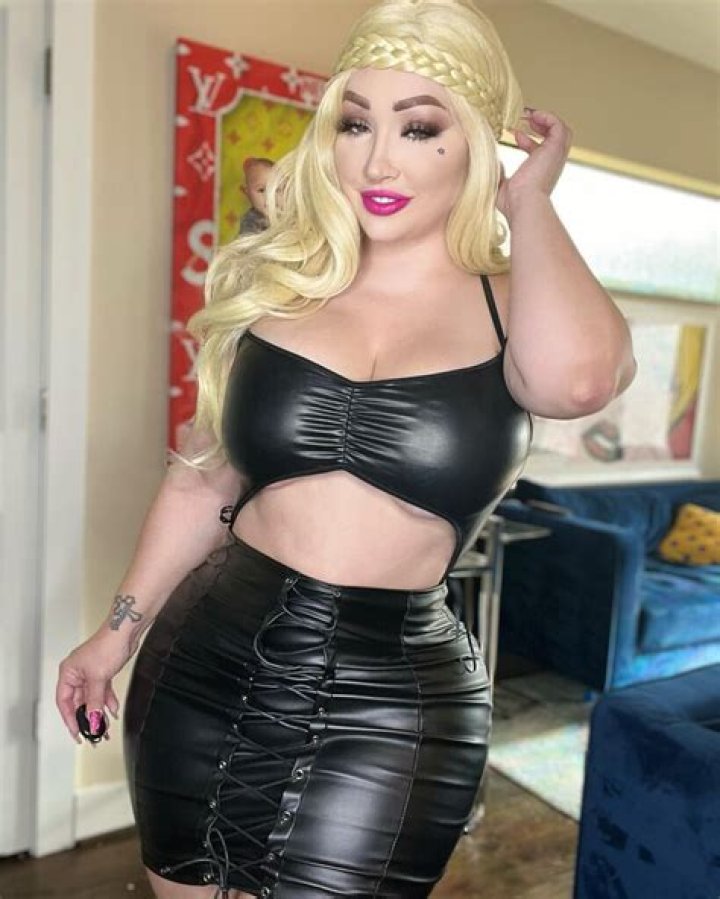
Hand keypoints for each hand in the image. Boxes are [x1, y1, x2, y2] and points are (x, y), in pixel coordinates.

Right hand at [56, 630, 134, 744]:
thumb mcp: (98, 678)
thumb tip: (93, 719)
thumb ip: (94, 701)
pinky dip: (107, 702)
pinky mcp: (103, 673)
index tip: (77, 733)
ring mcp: (90, 674)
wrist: (125, 632)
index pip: (64, 702)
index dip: (70, 719)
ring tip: (104, 726)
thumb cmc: (107, 645)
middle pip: (79, 702)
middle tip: (92, 733)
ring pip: (92, 699)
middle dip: (87, 718)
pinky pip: (102, 692)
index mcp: (68, 673)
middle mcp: (77, 674)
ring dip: (99, 712)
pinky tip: (113, 710)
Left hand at [496, 108, 572, 219]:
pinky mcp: (556, 148)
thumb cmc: (513, 202)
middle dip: (541, 125)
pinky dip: (547, 117)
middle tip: (526, 118)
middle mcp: (551, 163)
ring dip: (546, 119)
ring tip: (530, 114)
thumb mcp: (501, 186)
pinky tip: (532, 116)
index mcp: (540, 172)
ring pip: (561, 130)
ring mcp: (555, 155)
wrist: (523, 203)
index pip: (538, 151)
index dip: (525, 140)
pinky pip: (558, 125)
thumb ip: (498, 174)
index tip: (513, 134)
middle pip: (554, 138)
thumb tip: (491, 163)